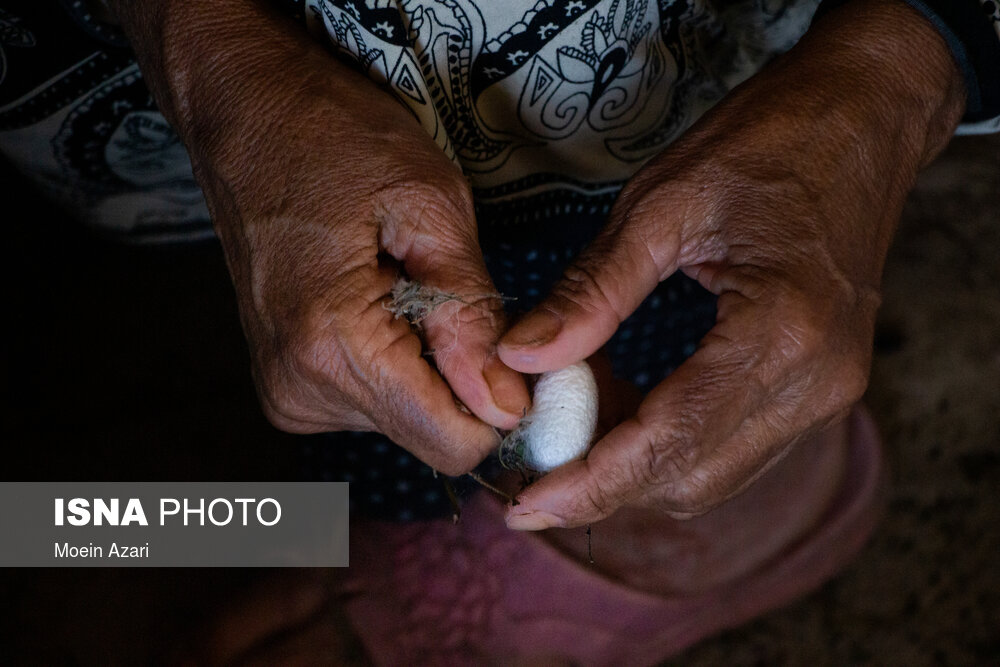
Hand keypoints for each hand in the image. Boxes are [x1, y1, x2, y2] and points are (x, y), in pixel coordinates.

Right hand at [110, 1, 527, 473]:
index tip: (515, 347)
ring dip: (426, 361)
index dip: (502, 404)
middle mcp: (301, 387)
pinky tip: (376, 297)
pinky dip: (394, 359)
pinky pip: (373, 400)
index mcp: (336, 345)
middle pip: (432, 434)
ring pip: (406, 419)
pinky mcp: (286, 385)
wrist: (247, 112)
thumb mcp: (430, 206)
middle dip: (463, 376)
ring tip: (401, 281)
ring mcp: (287, 391)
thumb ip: (472, 315)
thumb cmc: (336, 137)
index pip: (451, 444)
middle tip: (449, 288)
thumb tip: (509, 406)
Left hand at [498, 0, 965, 527]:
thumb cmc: (766, 144)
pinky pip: (733, 444)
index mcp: (782, 333)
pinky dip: (671, 442)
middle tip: (531, 461)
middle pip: (693, 480)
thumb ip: (592, 292)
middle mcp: (816, 383)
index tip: (524, 506)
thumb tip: (520, 360)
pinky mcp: (819, 386)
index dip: (591, 484)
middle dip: (604, 484)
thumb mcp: (661, 205)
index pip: (671, 442)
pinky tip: (622, 404)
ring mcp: (827, 392)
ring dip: (635, 465)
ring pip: (713, 474)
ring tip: (570, 420)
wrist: (861, 118)